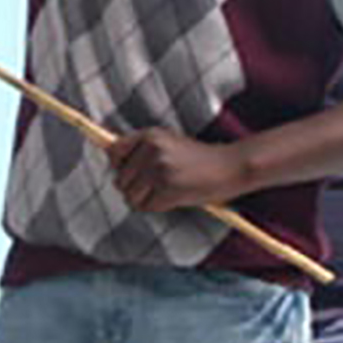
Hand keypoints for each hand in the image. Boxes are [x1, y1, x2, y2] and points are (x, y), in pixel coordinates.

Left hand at [109, 127, 243, 211]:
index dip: (120, 166)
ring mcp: (159, 168)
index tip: (134, 173)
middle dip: (134, 188)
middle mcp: (152, 148)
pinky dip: (157, 207)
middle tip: (157, 186)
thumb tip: (112, 167)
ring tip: (165, 192)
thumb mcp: (168, 144)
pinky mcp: (168, 187)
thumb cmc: (198, 159)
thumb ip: (141, 151)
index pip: (114, 151)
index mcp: (150, 135)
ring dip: (145, 200)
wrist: (230, 166)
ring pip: (130, 196)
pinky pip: (146, 206)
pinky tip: (173, 198)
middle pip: (120, 179)